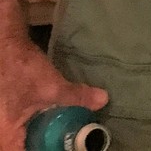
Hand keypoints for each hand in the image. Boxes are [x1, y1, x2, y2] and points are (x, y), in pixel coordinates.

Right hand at [0, 36, 106, 150]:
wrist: (7, 47)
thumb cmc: (23, 69)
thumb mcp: (51, 86)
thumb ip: (76, 96)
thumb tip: (103, 100)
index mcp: (7, 137)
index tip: (66, 147)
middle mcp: (3, 137)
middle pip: (29, 148)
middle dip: (49, 145)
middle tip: (68, 141)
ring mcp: (5, 128)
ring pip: (27, 141)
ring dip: (45, 138)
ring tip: (67, 133)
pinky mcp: (10, 118)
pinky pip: (24, 132)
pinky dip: (40, 129)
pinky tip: (56, 121)